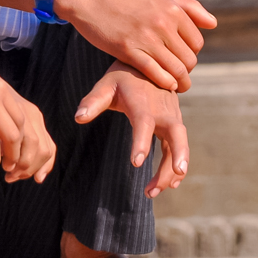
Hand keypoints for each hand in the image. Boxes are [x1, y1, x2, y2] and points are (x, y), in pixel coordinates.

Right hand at [54, 0, 213, 92]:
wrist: (92, 0)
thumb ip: (189, 7)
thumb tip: (213, 24)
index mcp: (172, 9)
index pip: (196, 42)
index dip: (193, 54)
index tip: (184, 59)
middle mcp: (162, 23)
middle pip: (188, 58)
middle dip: (187, 71)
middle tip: (181, 75)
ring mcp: (146, 38)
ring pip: (175, 69)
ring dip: (181, 83)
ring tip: (178, 87)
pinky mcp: (128, 51)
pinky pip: (155, 73)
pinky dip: (165, 82)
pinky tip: (166, 85)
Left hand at [75, 62, 188, 197]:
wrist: (149, 64)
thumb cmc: (122, 78)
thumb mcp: (106, 85)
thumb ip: (93, 101)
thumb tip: (78, 117)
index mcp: (142, 102)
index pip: (144, 123)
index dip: (141, 142)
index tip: (136, 163)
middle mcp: (162, 110)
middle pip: (176, 133)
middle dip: (178, 154)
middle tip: (177, 173)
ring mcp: (172, 117)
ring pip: (179, 145)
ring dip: (171, 169)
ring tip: (151, 192)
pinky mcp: (174, 125)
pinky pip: (179, 147)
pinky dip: (175, 165)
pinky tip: (168, 185)